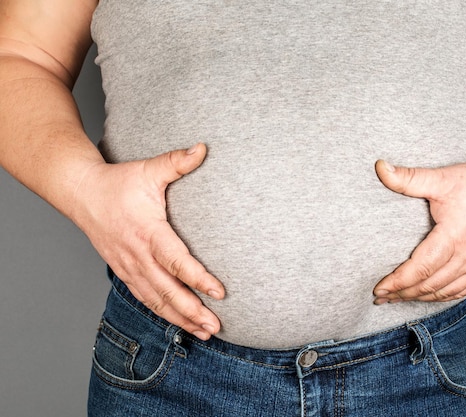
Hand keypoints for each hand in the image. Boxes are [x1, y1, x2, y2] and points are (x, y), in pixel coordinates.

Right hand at [72, 143, 223, 339]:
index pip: (176, 262)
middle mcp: (137, 255)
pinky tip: (180, 322)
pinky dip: (163, 313)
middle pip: (167, 291)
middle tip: (216, 326)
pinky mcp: (124, 271)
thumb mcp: (149, 169)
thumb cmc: (118, 182)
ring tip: (204, 332)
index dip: (198, 279)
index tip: (219, 292)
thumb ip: (177, 162)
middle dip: (192, 311)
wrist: (80, 193)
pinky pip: (145, 298)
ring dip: (180, 318)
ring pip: (156, 300)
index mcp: (147, 232)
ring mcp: (129, 267)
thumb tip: (204, 147)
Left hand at [373, 158, 465, 302]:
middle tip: (380, 297)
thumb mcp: (440, 178)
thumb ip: (408, 178)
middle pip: (429, 285)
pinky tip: (425, 296)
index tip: (379, 288)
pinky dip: (441, 297)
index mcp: (455, 236)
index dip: (397, 282)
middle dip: (402, 294)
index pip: (420, 269)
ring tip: (397, 299)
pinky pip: (462, 292)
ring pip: (444, 292)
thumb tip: (379, 167)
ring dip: (419, 298)